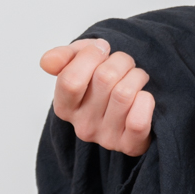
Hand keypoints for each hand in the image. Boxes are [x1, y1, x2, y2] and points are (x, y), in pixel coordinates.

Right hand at [40, 38, 153, 156]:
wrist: (130, 110)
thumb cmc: (102, 85)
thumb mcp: (79, 64)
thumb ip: (61, 58)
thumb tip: (48, 62)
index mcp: (65, 107)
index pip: (70, 80)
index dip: (90, 56)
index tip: (102, 48)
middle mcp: (83, 126)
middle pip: (104, 79)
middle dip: (120, 61)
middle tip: (124, 63)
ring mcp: (106, 138)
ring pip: (125, 94)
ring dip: (137, 76)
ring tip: (136, 77)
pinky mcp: (130, 145)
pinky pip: (138, 119)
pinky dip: (146, 100)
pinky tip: (143, 98)